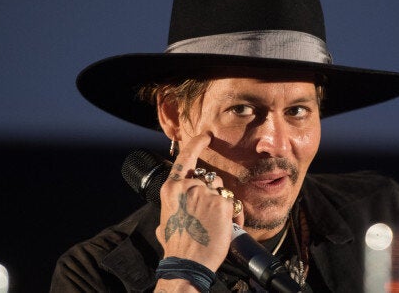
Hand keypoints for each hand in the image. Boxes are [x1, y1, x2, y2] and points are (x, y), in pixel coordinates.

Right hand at [155, 132, 242, 271]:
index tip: (205, 137)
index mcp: (171, 189)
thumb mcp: (165, 222)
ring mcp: (206, 194)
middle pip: (209, 179)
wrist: (188, 262)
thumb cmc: (176, 246)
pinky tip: (226, 227)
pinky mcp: (222, 203)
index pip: (185, 159)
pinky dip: (233, 215)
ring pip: (222, 190)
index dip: (196, 145)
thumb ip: (172, 209)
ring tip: (215, 224)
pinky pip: (233, 204)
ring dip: (223, 204)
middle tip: (209, 214)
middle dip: (213, 192)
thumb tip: (171, 213)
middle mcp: (188, 187)